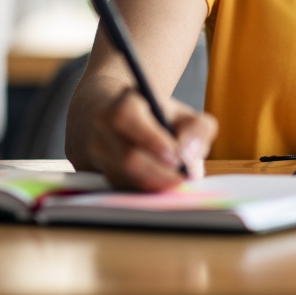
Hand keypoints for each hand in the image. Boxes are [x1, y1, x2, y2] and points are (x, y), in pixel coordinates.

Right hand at [86, 87, 217, 190]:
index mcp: (122, 104)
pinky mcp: (99, 176)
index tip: (175, 157)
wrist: (123, 122)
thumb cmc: (160, 118)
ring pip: (126, 178)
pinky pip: (124, 189)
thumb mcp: (184, 115)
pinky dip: (146, 190)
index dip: (151, 139)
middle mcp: (103, 129)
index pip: (127, 117)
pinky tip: (161, 184)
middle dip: (159, 172)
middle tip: (182, 178)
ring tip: (177, 180)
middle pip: (127, 157)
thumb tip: (189, 156)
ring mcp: (98, 154)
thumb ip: (197, 130)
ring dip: (155, 183)